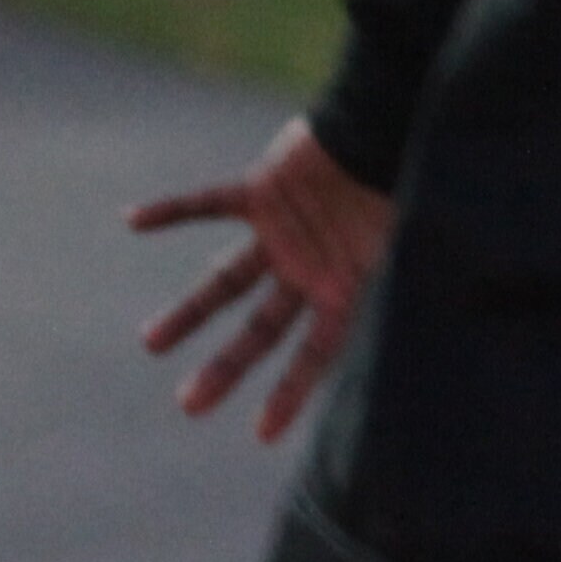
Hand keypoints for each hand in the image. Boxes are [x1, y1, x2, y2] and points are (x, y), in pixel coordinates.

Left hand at [131, 118, 392, 443]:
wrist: (390, 126)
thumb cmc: (409, 184)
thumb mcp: (410, 250)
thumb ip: (405, 291)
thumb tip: (427, 342)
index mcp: (344, 289)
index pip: (313, 354)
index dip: (289, 394)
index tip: (263, 435)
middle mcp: (308, 270)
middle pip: (259, 330)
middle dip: (227, 368)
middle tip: (191, 406)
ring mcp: (282, 235)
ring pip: (226, 282)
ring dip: (190, 313)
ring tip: (152, 344)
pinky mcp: (261, 193)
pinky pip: (210, 204)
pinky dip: (174, 210)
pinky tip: (133, 221)